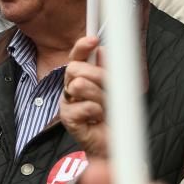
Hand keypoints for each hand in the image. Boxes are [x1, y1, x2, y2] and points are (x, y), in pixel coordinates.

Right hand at [61, 36, 107, 158]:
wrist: (113, 144)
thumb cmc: (113, 117)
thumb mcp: (116, 88)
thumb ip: (109, 69)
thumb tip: (103, 51)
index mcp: (82, 77)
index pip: (77, 56)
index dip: (82, 46)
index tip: (93, 40)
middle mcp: (71, 87)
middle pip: (75, 68)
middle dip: (97, 75)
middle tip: (109, 87)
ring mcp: (67, 102)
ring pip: (79, 85)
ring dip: (99, 96)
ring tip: (105, 107)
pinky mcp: (67, 118)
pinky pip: (84, 106)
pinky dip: (97, 112)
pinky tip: (98, 119)